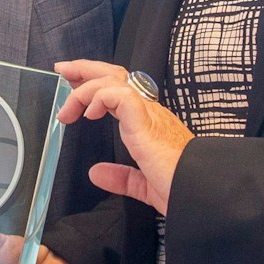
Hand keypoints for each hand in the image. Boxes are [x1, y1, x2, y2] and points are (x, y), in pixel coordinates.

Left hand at [55, 59, 193, 215]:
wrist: (201, 193)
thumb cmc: (181, 188)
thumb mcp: (144, 184)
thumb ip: (122, 177)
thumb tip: (97, 173)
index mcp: (148, 123)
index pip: (119, 91)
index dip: (95, 84)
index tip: (72, 85)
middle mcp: (150, 112)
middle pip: (115, 75)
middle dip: (85, 69)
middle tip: (61, 70)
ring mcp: (149, 114)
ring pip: (114, 81)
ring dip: (85, 88)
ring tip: (67, 107)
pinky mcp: (147, 122)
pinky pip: (121, 96)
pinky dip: (100, 98)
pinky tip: (89, 113)